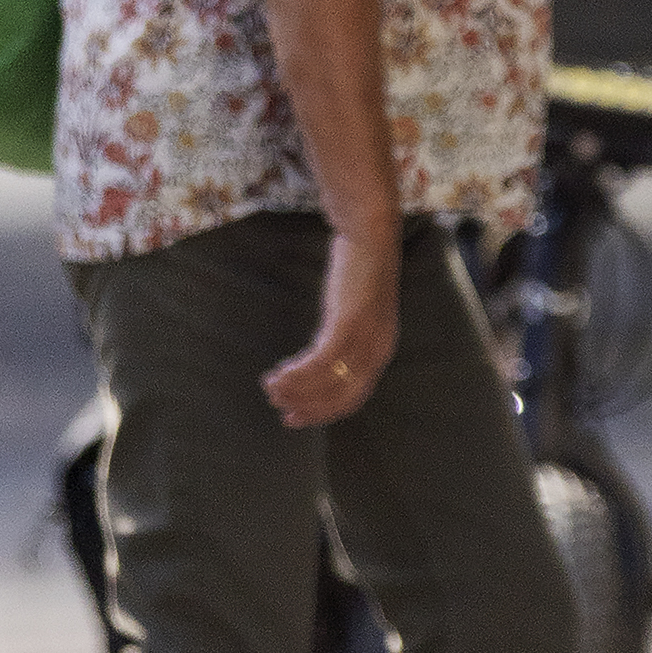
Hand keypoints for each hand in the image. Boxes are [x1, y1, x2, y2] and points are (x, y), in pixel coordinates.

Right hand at [263, 223, 402, 428]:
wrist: (369, 234)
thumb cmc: (359, 270)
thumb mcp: (357, 310)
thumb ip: (344, 335)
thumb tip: (321, 357)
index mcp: (380, 350)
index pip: (352, 398)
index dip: (322, 413)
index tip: (296, 418)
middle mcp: (376, 350)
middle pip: (340, 396)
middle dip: (307, 407)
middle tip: (279, 408)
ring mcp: (364, 338)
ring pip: (326, 381)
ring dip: (296, 390)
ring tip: (271, 389)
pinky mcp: (349, 322)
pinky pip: (319, 360)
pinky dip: (298, 373)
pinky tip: (278, 373)